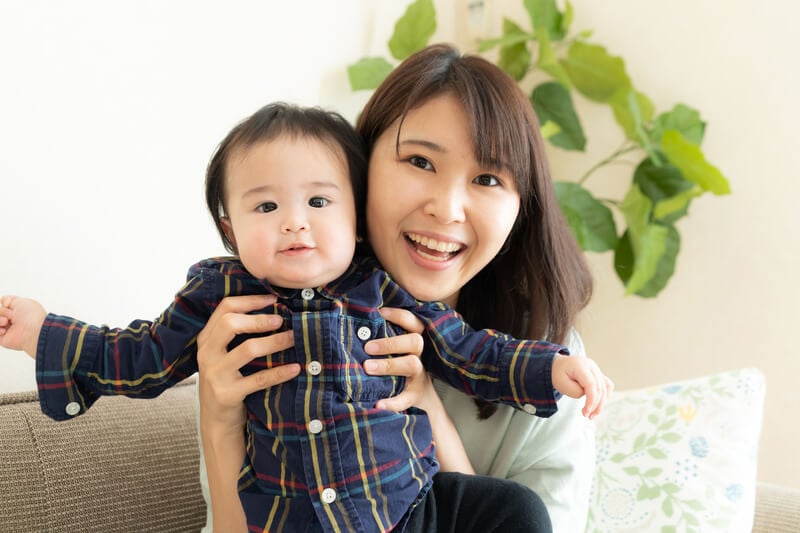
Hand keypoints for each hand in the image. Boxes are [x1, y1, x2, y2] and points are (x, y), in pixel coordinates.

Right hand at [0, 295, 46, 357]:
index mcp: (18, 311)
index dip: (5, 304)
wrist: (32, 331)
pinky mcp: (2, 338)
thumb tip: (3, 303)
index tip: (8, 305)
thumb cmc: (31, 316)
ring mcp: (7, 329)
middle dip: (3, 312)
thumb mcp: (21, 301)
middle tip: (11, 316)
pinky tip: (4, 331)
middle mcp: (13, 320)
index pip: (5, 306)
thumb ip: (9, 299)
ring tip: (6, 322)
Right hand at [196, 294, 300, 532]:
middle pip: (230, 324)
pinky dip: (279, 373)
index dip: (250, 300)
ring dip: (275, 342)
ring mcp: (215, 374)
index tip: (274, 299)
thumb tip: (276, 309)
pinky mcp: (227, 394)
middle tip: (281, 319)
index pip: (224, 308)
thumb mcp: (224, 354)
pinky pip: (258, 379)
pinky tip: (295, 368)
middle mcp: (206, 353)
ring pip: (247, 349)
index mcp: (206, 339)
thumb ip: (237, 334)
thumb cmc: (228, 380)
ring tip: (293, 339)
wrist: (216, 421)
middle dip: (259, 319)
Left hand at [363, 307, 474, 472]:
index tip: (380, 313)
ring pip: (412, 364)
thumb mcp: (399, 350)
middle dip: (391, 343)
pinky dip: (392, 403)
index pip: (413, 323)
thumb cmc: (401, 366)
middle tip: (368, 347)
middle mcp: (421, 356)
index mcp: (416, 342)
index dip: (399, 316)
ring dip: (388, 365)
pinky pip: (405, 399)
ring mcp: (420, 376)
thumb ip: (386, 336)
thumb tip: (358, 321)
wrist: (421, 398)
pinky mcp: (414, 396)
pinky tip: (378, 404)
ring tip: (367, 367)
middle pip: (415, 342)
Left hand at [551, 354, 613, 419]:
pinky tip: (597, 404)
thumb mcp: (562, 384)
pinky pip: (606, 386)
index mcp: (581, 366)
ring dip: (600, 404)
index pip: (591, 385)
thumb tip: (588, 396)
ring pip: (605, 389)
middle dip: (595, 405)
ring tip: (591, 415)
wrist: (558, 365)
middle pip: (600, 388)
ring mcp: (596, 370)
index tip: (586, 412)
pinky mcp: (598, 375)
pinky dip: (604, 396)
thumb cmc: (558, 374)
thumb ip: (576, 391)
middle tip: (587, 416)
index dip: (591, 400)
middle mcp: (592, 366)